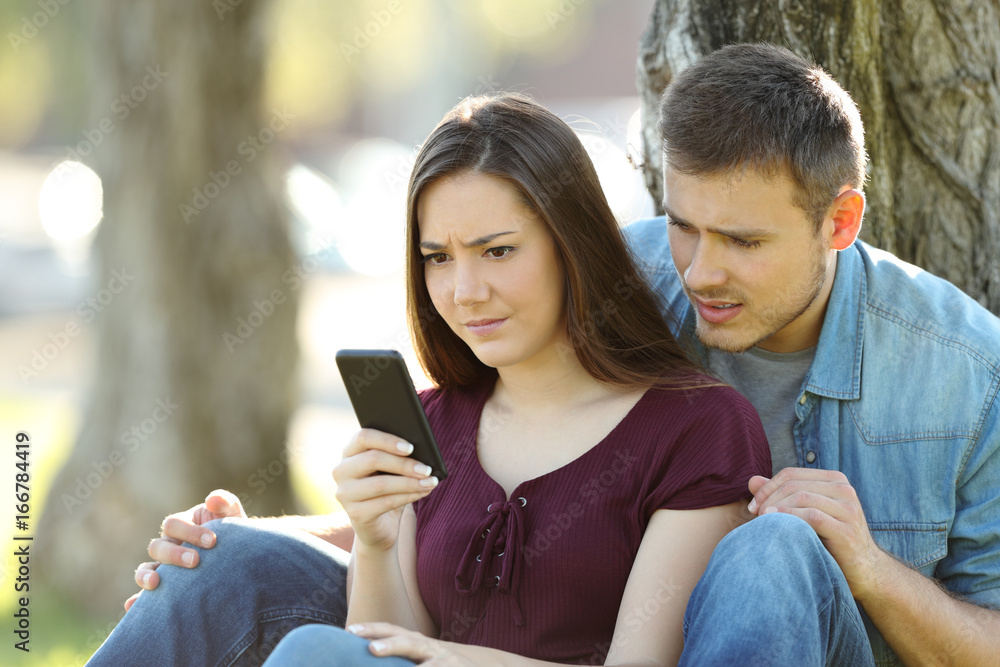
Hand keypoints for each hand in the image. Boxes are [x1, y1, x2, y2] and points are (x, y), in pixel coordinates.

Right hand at [123, 489, 246, 610]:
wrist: (240, 557)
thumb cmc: (232, 533)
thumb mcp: (231, 515)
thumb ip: (225, 503)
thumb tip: (213, 499)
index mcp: (181, 525)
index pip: (173, 524)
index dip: (189, 531)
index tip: (212, 541)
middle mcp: (169, 544)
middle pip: (158, 547)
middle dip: (174, 554)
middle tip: (195, 561)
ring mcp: (164, 567)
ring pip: (145, 569)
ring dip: (146, 576)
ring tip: (155, 584)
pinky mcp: (166, 587)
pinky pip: (145, 595)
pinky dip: (136, 601)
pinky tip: (133, 608)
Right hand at [333, 429, 438, 552]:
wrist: (380, 525)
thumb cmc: (388, 489)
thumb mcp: (391, 470)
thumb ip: (398, 457)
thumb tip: (423, 453)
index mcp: (349, 452)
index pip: (363, 437)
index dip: (387, 440)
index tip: (411, 447)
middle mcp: (341, 471)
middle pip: (373, 459)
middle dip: (404, 464)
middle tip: (427, 469)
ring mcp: (345, 494)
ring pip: (380, 484)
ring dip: (410, 482)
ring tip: (430, 482)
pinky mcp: (355, 514)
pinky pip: (385, 503)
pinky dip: (408, 496)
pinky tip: (423, 493)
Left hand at [347, 623, 474, 665]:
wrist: (479, 664)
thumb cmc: (438, 662)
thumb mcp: (419, 654)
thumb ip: (398, 655)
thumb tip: (366, 651)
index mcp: (415, 641)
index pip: (392, 631)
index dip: (372, 629)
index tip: (349, 630)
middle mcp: (429, 647)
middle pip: (408, 642)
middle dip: (390, 644)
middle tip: (371, 648)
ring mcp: (444, 660)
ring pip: (427, 665)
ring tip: (385, 655)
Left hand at [747, 468, 885, 597]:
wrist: (864, 571)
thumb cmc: (830, 540)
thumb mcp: (805, 513)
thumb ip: (781, 495)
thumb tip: (752, 480)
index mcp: (835, 480)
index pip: (792, 474)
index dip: (768, 487)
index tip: (753, 506)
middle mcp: (844, 489)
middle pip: (794, 484)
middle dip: (768, 497)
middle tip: (754, 515)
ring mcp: (848, 508)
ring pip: (801, 496)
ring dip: (776, 507)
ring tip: (762, 521)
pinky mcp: (846, 529)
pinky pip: (811, 516)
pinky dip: (789, 517)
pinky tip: (774, 525)